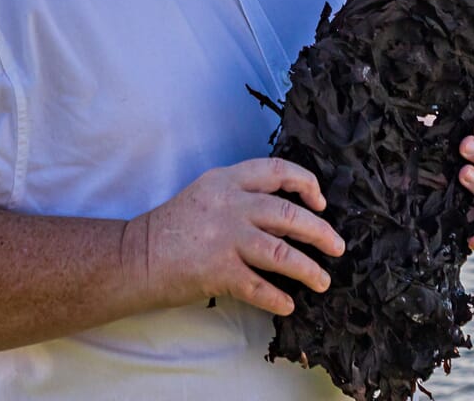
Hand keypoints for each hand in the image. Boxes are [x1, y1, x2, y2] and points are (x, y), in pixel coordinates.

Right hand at [132, 158, 345, 316]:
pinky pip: (259, 286)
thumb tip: (287, 213)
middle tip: (336, 246)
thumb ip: (241, 195)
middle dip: (320, 231)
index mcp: (227, 180)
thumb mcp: (207, 194)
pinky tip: (288, 304)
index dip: (306, 183)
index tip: (320, 201)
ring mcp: (225, 238)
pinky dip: (277, 298)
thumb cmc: (173, 226)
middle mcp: (229, 204)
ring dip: (308, 269)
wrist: (136, 255)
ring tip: (323, 280)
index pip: (277, 169)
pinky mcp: (218, 270)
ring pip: (281, 251)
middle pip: (288, 213)